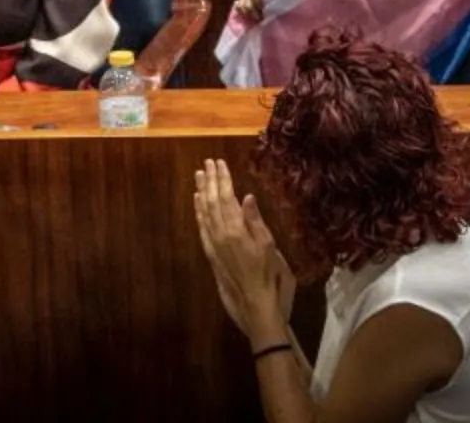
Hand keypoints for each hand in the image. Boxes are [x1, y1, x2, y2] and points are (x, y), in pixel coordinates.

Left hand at [193, 158, 293, 344]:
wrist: (256, 306)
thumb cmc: (271, 278)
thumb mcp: (270, 247)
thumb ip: (256, 221)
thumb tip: (246, 196)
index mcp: (237, 230)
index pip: (226, 198)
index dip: (222, 179)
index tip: (219, 163)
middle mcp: (221, 235)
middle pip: (212, 202)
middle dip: (210, 181)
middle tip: (208, 163)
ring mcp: (214, 245)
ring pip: (204, 213)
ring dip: (202, 193)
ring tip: (199, 176)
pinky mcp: (211, 255)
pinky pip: (201, 228)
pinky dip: (198, 212)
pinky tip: (198, 203)